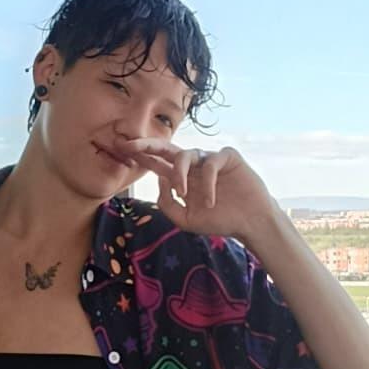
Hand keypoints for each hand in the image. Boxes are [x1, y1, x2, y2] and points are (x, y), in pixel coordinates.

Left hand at [111, 137, 276, 240]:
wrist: (248, 223)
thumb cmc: (219, 220)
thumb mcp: (185, 219)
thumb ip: (167, 203)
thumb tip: (159, 180)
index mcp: (180, 177)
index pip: (156, 162)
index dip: (139, 155)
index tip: (120, 148)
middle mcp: (192, 165)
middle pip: (165, 148)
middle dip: (146, 145)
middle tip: (129, 145)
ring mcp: (208, 159)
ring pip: (185, 155)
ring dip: (180, 173)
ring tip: (183, 192)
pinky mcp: (227, 156)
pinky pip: (210, 164)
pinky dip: (207, 183)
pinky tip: (211, 200)